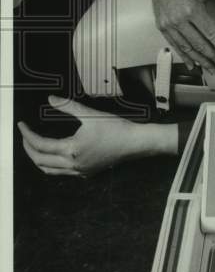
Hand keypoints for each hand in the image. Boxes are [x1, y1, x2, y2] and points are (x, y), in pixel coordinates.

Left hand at [17, 97, 176, 176]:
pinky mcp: (87, 173)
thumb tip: (51, 99)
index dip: (28, 135)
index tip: (22, 125)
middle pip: (41, 161)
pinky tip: (55, 155)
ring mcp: (80, 171)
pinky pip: (62, 172)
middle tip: (24, 136)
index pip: (40, 145)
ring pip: (49, 170)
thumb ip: (68, 107)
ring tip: (34, 147)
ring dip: (38, 160)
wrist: (135, 143)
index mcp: (72, 150)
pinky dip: (52, 165)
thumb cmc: (116, 128)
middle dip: (28, 149)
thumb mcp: (90, 115)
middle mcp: (73, 164)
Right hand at [150, 0, 214, 75]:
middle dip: (214, 59)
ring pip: (187, 48)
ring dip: (201, 61)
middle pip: (199, 45)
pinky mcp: (161, 24)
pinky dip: (184, 56)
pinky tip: (193, 64)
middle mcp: (178, 18)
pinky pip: (174, 44)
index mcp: (191, 8)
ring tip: (212, 70)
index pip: (211, 34)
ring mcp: (167, 23)